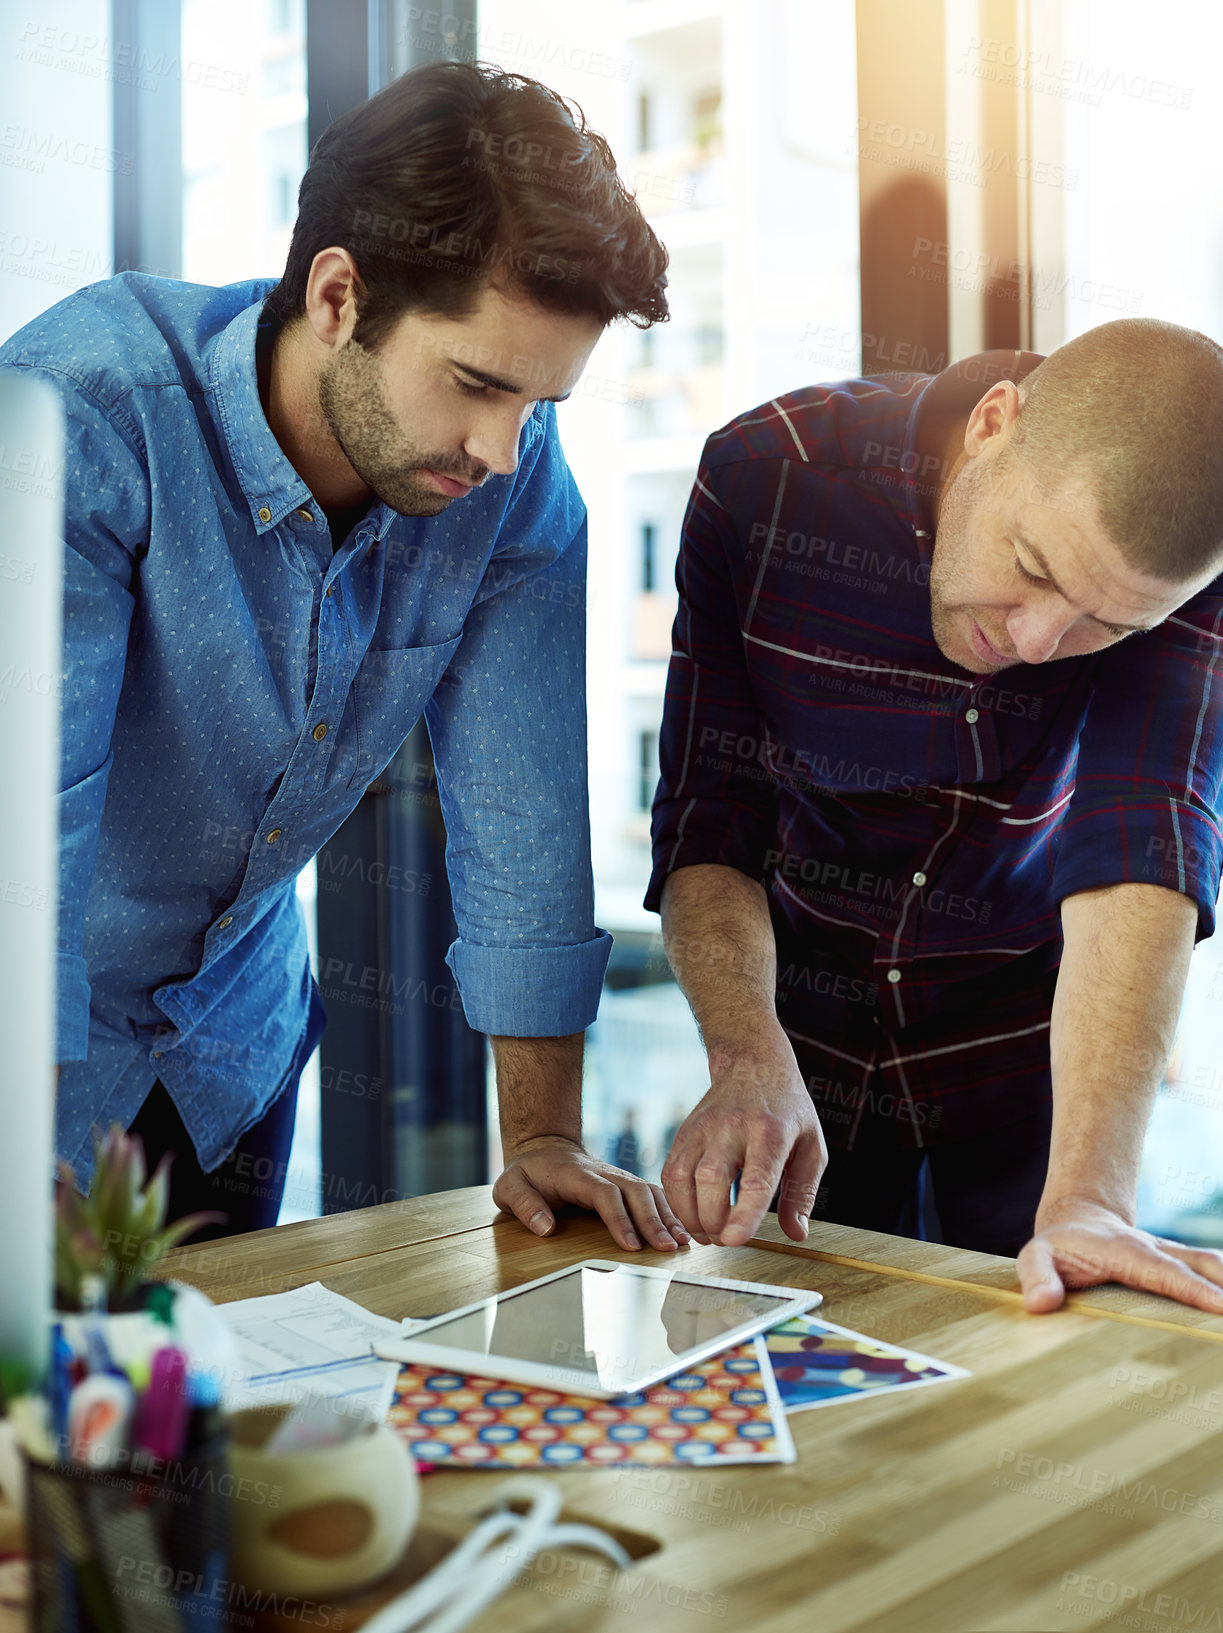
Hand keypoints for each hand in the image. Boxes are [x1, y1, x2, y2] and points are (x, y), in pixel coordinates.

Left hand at [493, 1135, 690, 1252]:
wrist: (544, 1150)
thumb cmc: (527, 1174)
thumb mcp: (509, 1187)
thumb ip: (524, 1205)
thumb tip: (546, 1228)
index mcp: (577, 1175)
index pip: (604, 1194)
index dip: (620, 1219)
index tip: (631, 1245)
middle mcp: (604, 1172)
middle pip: (635, 1191)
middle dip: (653, 1220)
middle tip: (667, 1248)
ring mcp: (618, 1176)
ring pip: (648, 1191)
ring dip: (667, 1215)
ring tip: (682, 1242)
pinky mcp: (625, 1184)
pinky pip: (652, 1194)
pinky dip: (669, 1211)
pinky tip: (682, 1231)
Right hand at [661, 1031, 826, 1246]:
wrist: (753, 1064)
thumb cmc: (787, 1111)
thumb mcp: (811, 1146)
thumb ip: (802, 1192)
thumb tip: (796, 1234)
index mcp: (771, 1131)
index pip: (756, 1178)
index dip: (743, 1213)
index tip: (734, 1240)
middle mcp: (733, 1126)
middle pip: (711, 1180)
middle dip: (712, 1221)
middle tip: (724, 1240)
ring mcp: (703, 1127)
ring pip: (682, 1177)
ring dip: (690, 1216)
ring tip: (706, 1234)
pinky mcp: (684, 1132)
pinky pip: (669, 1172)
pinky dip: (676, 1201)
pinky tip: (693, 1213)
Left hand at [1017, 1197, 1222, 1314]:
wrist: (1078, 1220)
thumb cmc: (1058, 1247)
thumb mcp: (1035, 1257)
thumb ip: (1037, 1277)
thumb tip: (1041, 1304)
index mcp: (1124, 1251)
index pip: (1162, 1271)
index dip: (1191, 1288)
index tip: (1221, 1306)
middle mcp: (1154, 1248)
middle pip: (1199, 1265)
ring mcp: (1170, 1254)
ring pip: (1210, 1264)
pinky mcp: (1179, 1262)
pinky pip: (1208, 1271)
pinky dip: (1222, 1283)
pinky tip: (1222, 1308)